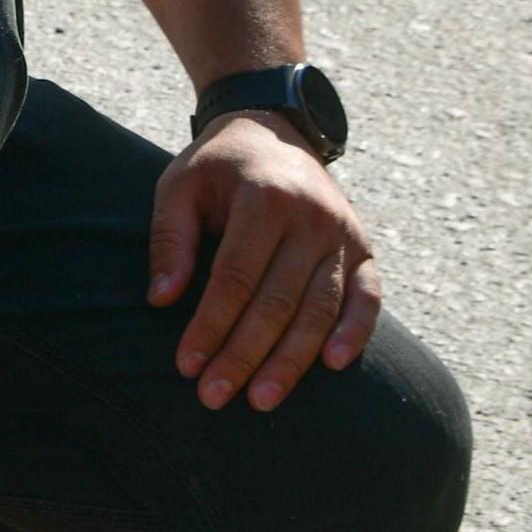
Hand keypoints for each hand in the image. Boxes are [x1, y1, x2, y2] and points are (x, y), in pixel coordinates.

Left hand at [147, 115, 381, 410]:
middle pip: (278, 301)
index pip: (235, 277)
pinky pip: (368, 297)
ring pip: (321, 308)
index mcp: (265, 198)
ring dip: (293, 359)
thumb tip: (162, 300)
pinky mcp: (364, 249)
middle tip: (214, 397)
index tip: (186, 366)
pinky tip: (334, 365)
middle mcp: (312, 217)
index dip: (210, 325)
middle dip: (244, 355)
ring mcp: (344, 234)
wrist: (275, 130)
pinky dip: (356, 332)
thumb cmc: (218, 167)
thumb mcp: (179, 186)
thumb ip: (170, 239)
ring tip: (262, 400)